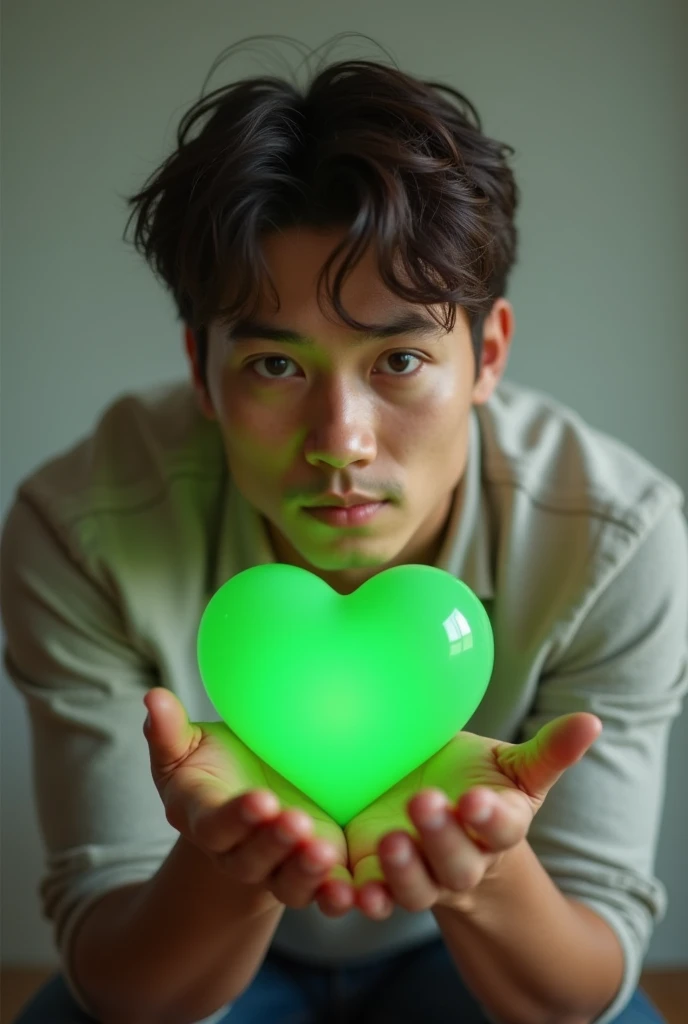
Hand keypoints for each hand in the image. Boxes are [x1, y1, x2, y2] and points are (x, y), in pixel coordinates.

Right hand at [143, 688, 354, 915]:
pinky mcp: (310, 875)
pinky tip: (354, 891)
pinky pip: (323, 893)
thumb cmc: (214, 766)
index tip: (261, 800)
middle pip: (251, 860)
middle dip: (272, 845)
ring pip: (288, 883)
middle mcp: (238, 854)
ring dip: (305, 872)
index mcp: (205, 821)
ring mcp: (276, 870)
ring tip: (324, 851)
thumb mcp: (188, 748)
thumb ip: (169, 731)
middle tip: (295, 822)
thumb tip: (154, 697)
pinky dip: (336, 895)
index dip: (236, 818)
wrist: (251, 798)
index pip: (216, 825)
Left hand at [345, 712, 601, 919]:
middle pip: (456, 863)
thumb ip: (549, 751)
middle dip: (441, 838)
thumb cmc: (476, 783)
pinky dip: (354, 896)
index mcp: (497, 828)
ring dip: (401, 870)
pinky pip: (369, 896)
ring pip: (413, 886)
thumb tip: (592, 722)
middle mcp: (461, 861)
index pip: (502, 828)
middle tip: (424, 803)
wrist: (432, 811)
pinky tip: (341, 886)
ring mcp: (419, 875)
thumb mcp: (513, 767)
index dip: (490, 818)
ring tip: (389, 839)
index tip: (475, 799)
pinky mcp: (377, 877)